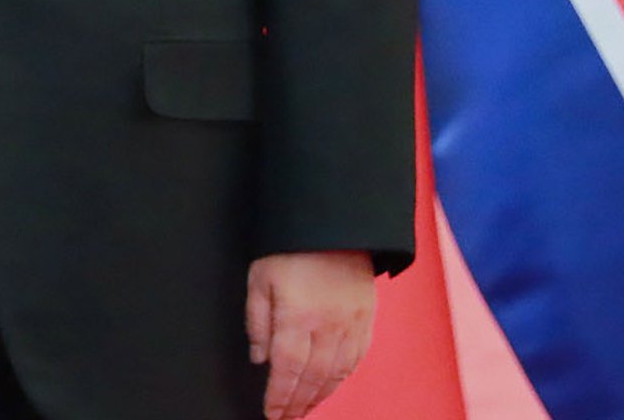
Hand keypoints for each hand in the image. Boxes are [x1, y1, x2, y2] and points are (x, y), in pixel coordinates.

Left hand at [246, 250, 374, 418]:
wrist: (334, 223)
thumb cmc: (291, 248)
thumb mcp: (260, 278)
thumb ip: (258, 320)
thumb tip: (260, 357)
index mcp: (297, 316)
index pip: (286, 368)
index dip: (279, 395)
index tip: (272, 413)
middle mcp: (327, 325)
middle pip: (312, 377)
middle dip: (298, 402)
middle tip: (286, 418)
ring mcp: (350, 324)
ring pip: (336, 372)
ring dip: (320, 396)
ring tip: (305, 409)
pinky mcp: (365, 319)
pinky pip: (355, 358)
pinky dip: (341, 378)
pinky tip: (331, 386)